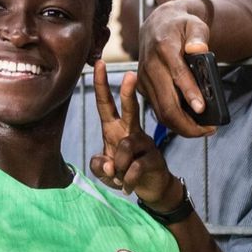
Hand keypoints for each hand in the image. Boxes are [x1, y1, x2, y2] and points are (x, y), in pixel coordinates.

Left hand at [90, 60, 179, 209]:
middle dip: (128, 92)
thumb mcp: (106, 171)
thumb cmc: (125, 173)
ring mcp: (144, 144)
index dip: (101, 84)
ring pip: (124, 146)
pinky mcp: (152, 159)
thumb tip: (106, 162)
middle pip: (129, 108)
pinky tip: (127, 186)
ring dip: (117, 167)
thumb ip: (99, 166)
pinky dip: (126, 180)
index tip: (98, 63)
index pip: (106, 104)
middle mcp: (130, 131)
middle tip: (130, 74)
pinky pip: (133, 167)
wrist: (152, 188)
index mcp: (115, 129)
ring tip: (119, 177)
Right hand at [137, 0, 215, 137]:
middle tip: (210, 130)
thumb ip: (198, 37)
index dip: (190, 94)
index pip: (178, 75)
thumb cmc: (181, 26)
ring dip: (182, 126)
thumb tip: (199, 49)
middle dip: (188, 123)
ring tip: (203, 130)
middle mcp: (150, 66)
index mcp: (164, 48)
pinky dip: (174, 121)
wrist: (158, 24)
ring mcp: (143, 79)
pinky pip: (157, 110)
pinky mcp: (142, 87)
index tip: (202, 109)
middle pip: (166, 104)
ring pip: (161, 112)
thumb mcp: (195, 24)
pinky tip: (190, 123)